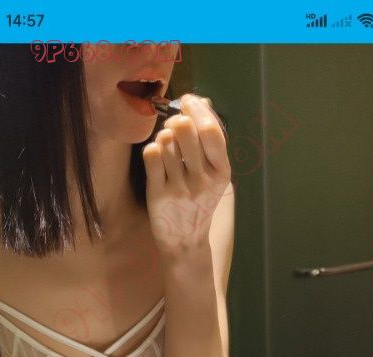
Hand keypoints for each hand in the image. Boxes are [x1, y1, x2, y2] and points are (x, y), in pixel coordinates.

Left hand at [142, 94, 231, 255]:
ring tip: (167, 149)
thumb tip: (201, 101)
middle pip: (184, 129)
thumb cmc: (199, 200)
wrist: (185, 240)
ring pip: (165, 140)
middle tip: (174, 128)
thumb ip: (211, 141)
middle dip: (176, 121)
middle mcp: (203, 180)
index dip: (196, 108)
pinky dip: (151, 150)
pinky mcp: (159, 194)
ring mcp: (180, 188)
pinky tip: (156, 158)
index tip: (188, 101)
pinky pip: (151, 155)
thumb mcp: (214, 174)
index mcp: (222, 172)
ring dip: (163, 138)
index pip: (210, 130)